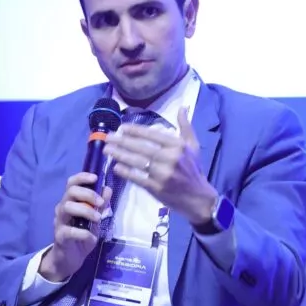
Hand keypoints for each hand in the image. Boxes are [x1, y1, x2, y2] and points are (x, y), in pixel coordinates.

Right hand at [39, 172, 111, 281]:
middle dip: (88, 194)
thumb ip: (100, 205)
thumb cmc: (81, 236)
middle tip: (100, 203)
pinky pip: (70, 231)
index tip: (95, 178)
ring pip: (67, 207)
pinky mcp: (60, 237)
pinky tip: (91, 237)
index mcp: (70, 202)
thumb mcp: (94, 219)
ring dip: (85, 211)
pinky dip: (84, 233)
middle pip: (70, 192)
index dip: (82, 177)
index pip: (71, 183)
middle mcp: (62, 209)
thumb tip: (107, 188)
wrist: (69, 259)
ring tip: (98, 219)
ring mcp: (59, 222)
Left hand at [103, 106, 217, 224]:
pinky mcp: (157, 188)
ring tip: (107, 150)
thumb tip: (182, 107)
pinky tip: (116, 167)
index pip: (152, 135)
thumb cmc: (193, 169)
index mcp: (178, 146)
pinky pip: (138, 178)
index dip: (135, 131)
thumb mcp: (193, 146)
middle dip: (122, 142)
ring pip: (138, 162)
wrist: (198, 198)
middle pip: (142, 147)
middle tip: (108, 137)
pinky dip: (126, 172)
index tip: (122, 127)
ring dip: (120, 155)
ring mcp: (163, 174)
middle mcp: (171, 158)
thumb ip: (185, 126)